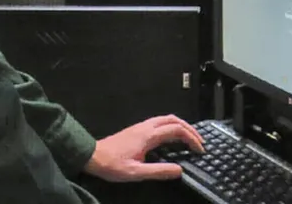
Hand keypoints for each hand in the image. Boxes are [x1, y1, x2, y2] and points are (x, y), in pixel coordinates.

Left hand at [82, 115, 204, 182]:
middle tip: (200, 141)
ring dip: (180, 126)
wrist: (92, 156)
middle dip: (189, 128)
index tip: (199, 150)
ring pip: (166, 119)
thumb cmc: (112, 165)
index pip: (176, 130)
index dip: (191, 138)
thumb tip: (179, 170)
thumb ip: (159, 171)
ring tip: (190, 138)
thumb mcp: (136, 172)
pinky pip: (159, 122)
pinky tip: (172, 138)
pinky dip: (171, 126)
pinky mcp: (137, 129)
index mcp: (148, 135)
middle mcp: (146, 127)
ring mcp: (141, 126)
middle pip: (173, 119)